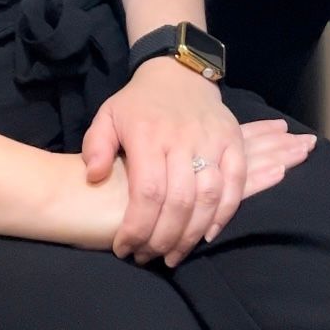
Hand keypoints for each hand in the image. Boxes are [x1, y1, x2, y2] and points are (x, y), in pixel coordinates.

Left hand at [83, 64, 281, 266]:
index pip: (147, 191)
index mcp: (148, 135)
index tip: (125, 248)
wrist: (178, 72)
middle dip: (163, 238)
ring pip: (208, 197)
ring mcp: (211, 140)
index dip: (137, 227)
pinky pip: (236, 184)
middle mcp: (182, 139)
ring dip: (191, 234)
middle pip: (179, 201)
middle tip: (149, 257)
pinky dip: (224, 214)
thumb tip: (93, 176)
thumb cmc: (139, 103)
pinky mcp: (233, 141)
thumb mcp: (108, 116)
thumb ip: (96, 146)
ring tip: (173, 255)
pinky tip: (206, 235)